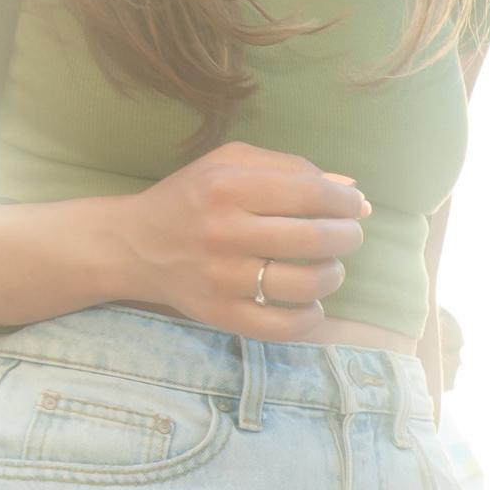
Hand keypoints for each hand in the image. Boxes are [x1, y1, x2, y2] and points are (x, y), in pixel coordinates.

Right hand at [108, 143, 368, 340]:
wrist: (133, 245)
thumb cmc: (193, 198)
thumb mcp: (230, 164)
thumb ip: (291, 168)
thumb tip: (353, 191)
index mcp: (228, 186)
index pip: (311, 194)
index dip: (347, 203)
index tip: (357, 207)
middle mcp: (223, 231)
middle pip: (315, 239)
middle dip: (348, 237)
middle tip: (350, 236)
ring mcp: (221, 277)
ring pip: (306, 284)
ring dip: (334, 276)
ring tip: (330, 267)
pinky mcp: (221, 313)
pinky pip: (283, 326)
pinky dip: (310, 317)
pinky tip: (311, 303)